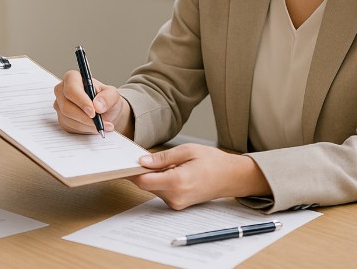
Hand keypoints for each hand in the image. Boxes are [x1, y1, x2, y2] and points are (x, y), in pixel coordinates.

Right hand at [52, 70, 128, 134]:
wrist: (105, 111)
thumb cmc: (106, 99)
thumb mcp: (112, 95)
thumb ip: (107, 98)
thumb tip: (97, 105)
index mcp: (72, 78)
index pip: (71, 89)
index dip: (81, 101)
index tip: (93, 112)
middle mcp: (62, 91)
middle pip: (66, 106)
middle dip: (85, 117)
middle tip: (100, 123)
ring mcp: (60, 106)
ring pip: (68, 119)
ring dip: (87, 125)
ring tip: (102, 125)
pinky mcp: (62, 119)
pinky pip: (70, 127)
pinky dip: (84, 129)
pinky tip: (94, 126)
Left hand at [129, 143, 269, 209]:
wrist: (231, 178)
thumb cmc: (212, 161)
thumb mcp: (187, 151)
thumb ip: (162, 157)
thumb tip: (142, 161)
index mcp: (177, 182)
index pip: (143, 181)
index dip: (132, 171)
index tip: (125, 161)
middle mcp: (176, 196)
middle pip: (146, 185)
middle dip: (143, 171)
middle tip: (145, 157)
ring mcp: (177, 203)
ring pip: (153, 188)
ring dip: (153, 176)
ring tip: (167, 163)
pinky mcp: (178, 205)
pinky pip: (161, 192)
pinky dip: (160, 181)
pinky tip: (171, 172)